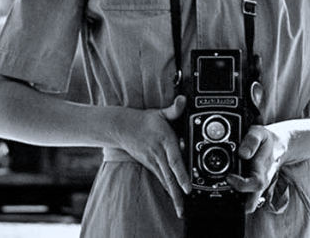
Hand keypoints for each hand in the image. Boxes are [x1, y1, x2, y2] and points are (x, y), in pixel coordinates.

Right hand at [114, 95, 189, 217]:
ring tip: (180, 209)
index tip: (187, 187)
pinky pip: (161, 179)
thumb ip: (174, 109)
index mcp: (165, 141)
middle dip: (177, 192)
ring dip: (173, 195)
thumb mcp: (159, 113)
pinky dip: (168, 189)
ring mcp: (153, 161)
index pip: (174, 160)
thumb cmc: (144, 120)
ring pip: (165, 181)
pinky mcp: (150, 165)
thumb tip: (183, 100)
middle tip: (184, 206)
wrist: (122, 127)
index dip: (181, 174)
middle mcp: (159, 154)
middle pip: (170, 176)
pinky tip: (173, 199)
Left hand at [226, 124, 288, 212]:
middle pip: (253, 199)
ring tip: (226, 197)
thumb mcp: (260, 132)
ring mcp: (259, 184)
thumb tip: (242, 153)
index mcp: (263, 168)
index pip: (255, 183)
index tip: (229, 177)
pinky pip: (249, 196)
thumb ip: (252, 140)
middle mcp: (262, 179)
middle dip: (240, 202)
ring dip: (239, 201)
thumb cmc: (267, 139)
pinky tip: (230, 192)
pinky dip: (239, 197)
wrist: (279, 145)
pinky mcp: (256, 185)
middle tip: (227, 193)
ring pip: (251, 201)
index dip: (241, 184)